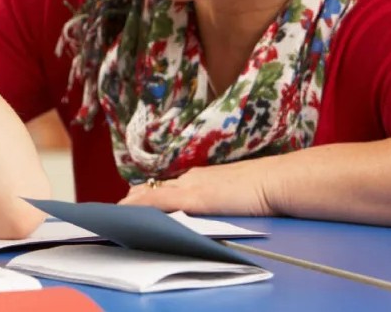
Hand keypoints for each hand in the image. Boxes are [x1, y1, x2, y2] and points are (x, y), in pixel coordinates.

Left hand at [118, 157, 279, 216]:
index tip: (133, 199)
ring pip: (152, 194)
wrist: (277, 180)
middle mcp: (192, 178)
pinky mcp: (195, 198)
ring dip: (132, 204)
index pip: (169, 186)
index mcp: (203, 177)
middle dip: (135, 199)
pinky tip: (126, 212)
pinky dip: (140, 207)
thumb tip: (213, 208)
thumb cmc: (266, 187)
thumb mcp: (237, 192)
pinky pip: (159, 201)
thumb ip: (221, 198)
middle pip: (155, 188)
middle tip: (117, 208)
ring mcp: (192, 187)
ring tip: (114, 212)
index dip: (150, 194)